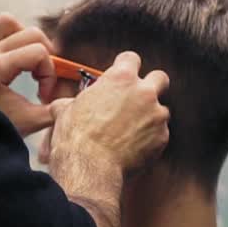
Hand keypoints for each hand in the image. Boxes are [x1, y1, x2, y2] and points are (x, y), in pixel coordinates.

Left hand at [0, 14, 59, 135]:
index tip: (45, 95)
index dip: (50, 73)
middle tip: (41, 78)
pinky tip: (3, 50)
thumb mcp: (27, 123)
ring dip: (22, 37)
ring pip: (6, 22)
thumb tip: (72, 101)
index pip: (39, 52)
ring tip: (25, 60)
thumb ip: (54, 111)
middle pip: (29, 33)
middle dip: (44, 55)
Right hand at [47, 52, 169, 174]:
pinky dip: (150, 140)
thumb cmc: (76, 138)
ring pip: (161, 111)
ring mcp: (156, 115)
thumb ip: (74, 101)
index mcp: (120, 78)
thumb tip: (64, 105)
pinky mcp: (162, 138)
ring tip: (131, 133)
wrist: (90, 167)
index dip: (126, 67)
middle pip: (160, 78)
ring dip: (150, 118)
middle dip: (152, 86)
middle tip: (139, 99)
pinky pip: (160, 135)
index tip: (122, 77)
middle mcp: (143, 92)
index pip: (131, 59)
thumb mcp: (66, 110)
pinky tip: (134, 149)